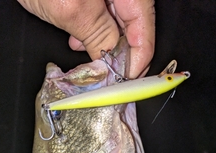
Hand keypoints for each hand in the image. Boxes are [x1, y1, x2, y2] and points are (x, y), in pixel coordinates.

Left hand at [17, 0, 154, 77]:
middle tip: (111, 78)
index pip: (143, 22)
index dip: (140, 54)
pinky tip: (78, 39)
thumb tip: (111, 60)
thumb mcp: (72, 9)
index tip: (129, 79)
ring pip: (116, 19)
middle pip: (133, 22)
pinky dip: (92, 29)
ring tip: (91, 59)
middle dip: (122, 51)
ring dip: (105, 42)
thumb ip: (98, 35)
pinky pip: (101, 11)